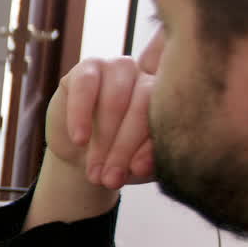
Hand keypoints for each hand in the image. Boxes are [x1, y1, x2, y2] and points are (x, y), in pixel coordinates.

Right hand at [45, 56, 156, 189]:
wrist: (80, 151)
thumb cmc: (117, 156)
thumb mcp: (135, 164)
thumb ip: (146, 163)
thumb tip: (141, 166)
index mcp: (168, 98)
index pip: (166, 118)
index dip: (151, 146)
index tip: (137, 172)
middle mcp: (147, 78)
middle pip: (141, 108)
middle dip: (123, 148)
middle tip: (109, 178)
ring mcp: (118, 69)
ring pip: (115, 99)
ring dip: (103, 138)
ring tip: (94, 169)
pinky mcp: (87, 68)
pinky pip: (85, 87)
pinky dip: (80, 115)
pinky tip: (79, 139)